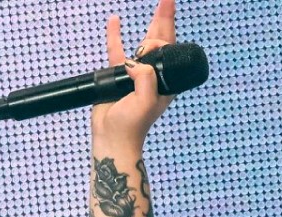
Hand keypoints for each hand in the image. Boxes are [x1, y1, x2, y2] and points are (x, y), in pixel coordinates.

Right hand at [92, 0, 175, 156]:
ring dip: (150, 25)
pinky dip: (115, 34)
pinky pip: (117, 50)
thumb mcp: (145, 102)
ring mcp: (137, 74)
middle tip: (169, 0)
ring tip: (161, 6)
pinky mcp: (118, 75)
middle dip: (165, 19)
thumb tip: (135, 63)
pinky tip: (115, 20)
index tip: (160, 24)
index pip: (169, 50)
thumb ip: (145, 79)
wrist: (112, 138)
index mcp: (165, 81)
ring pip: (143, 43)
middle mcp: (154, 75)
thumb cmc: (132, 126)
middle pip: (161, 41)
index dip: (165, 33)